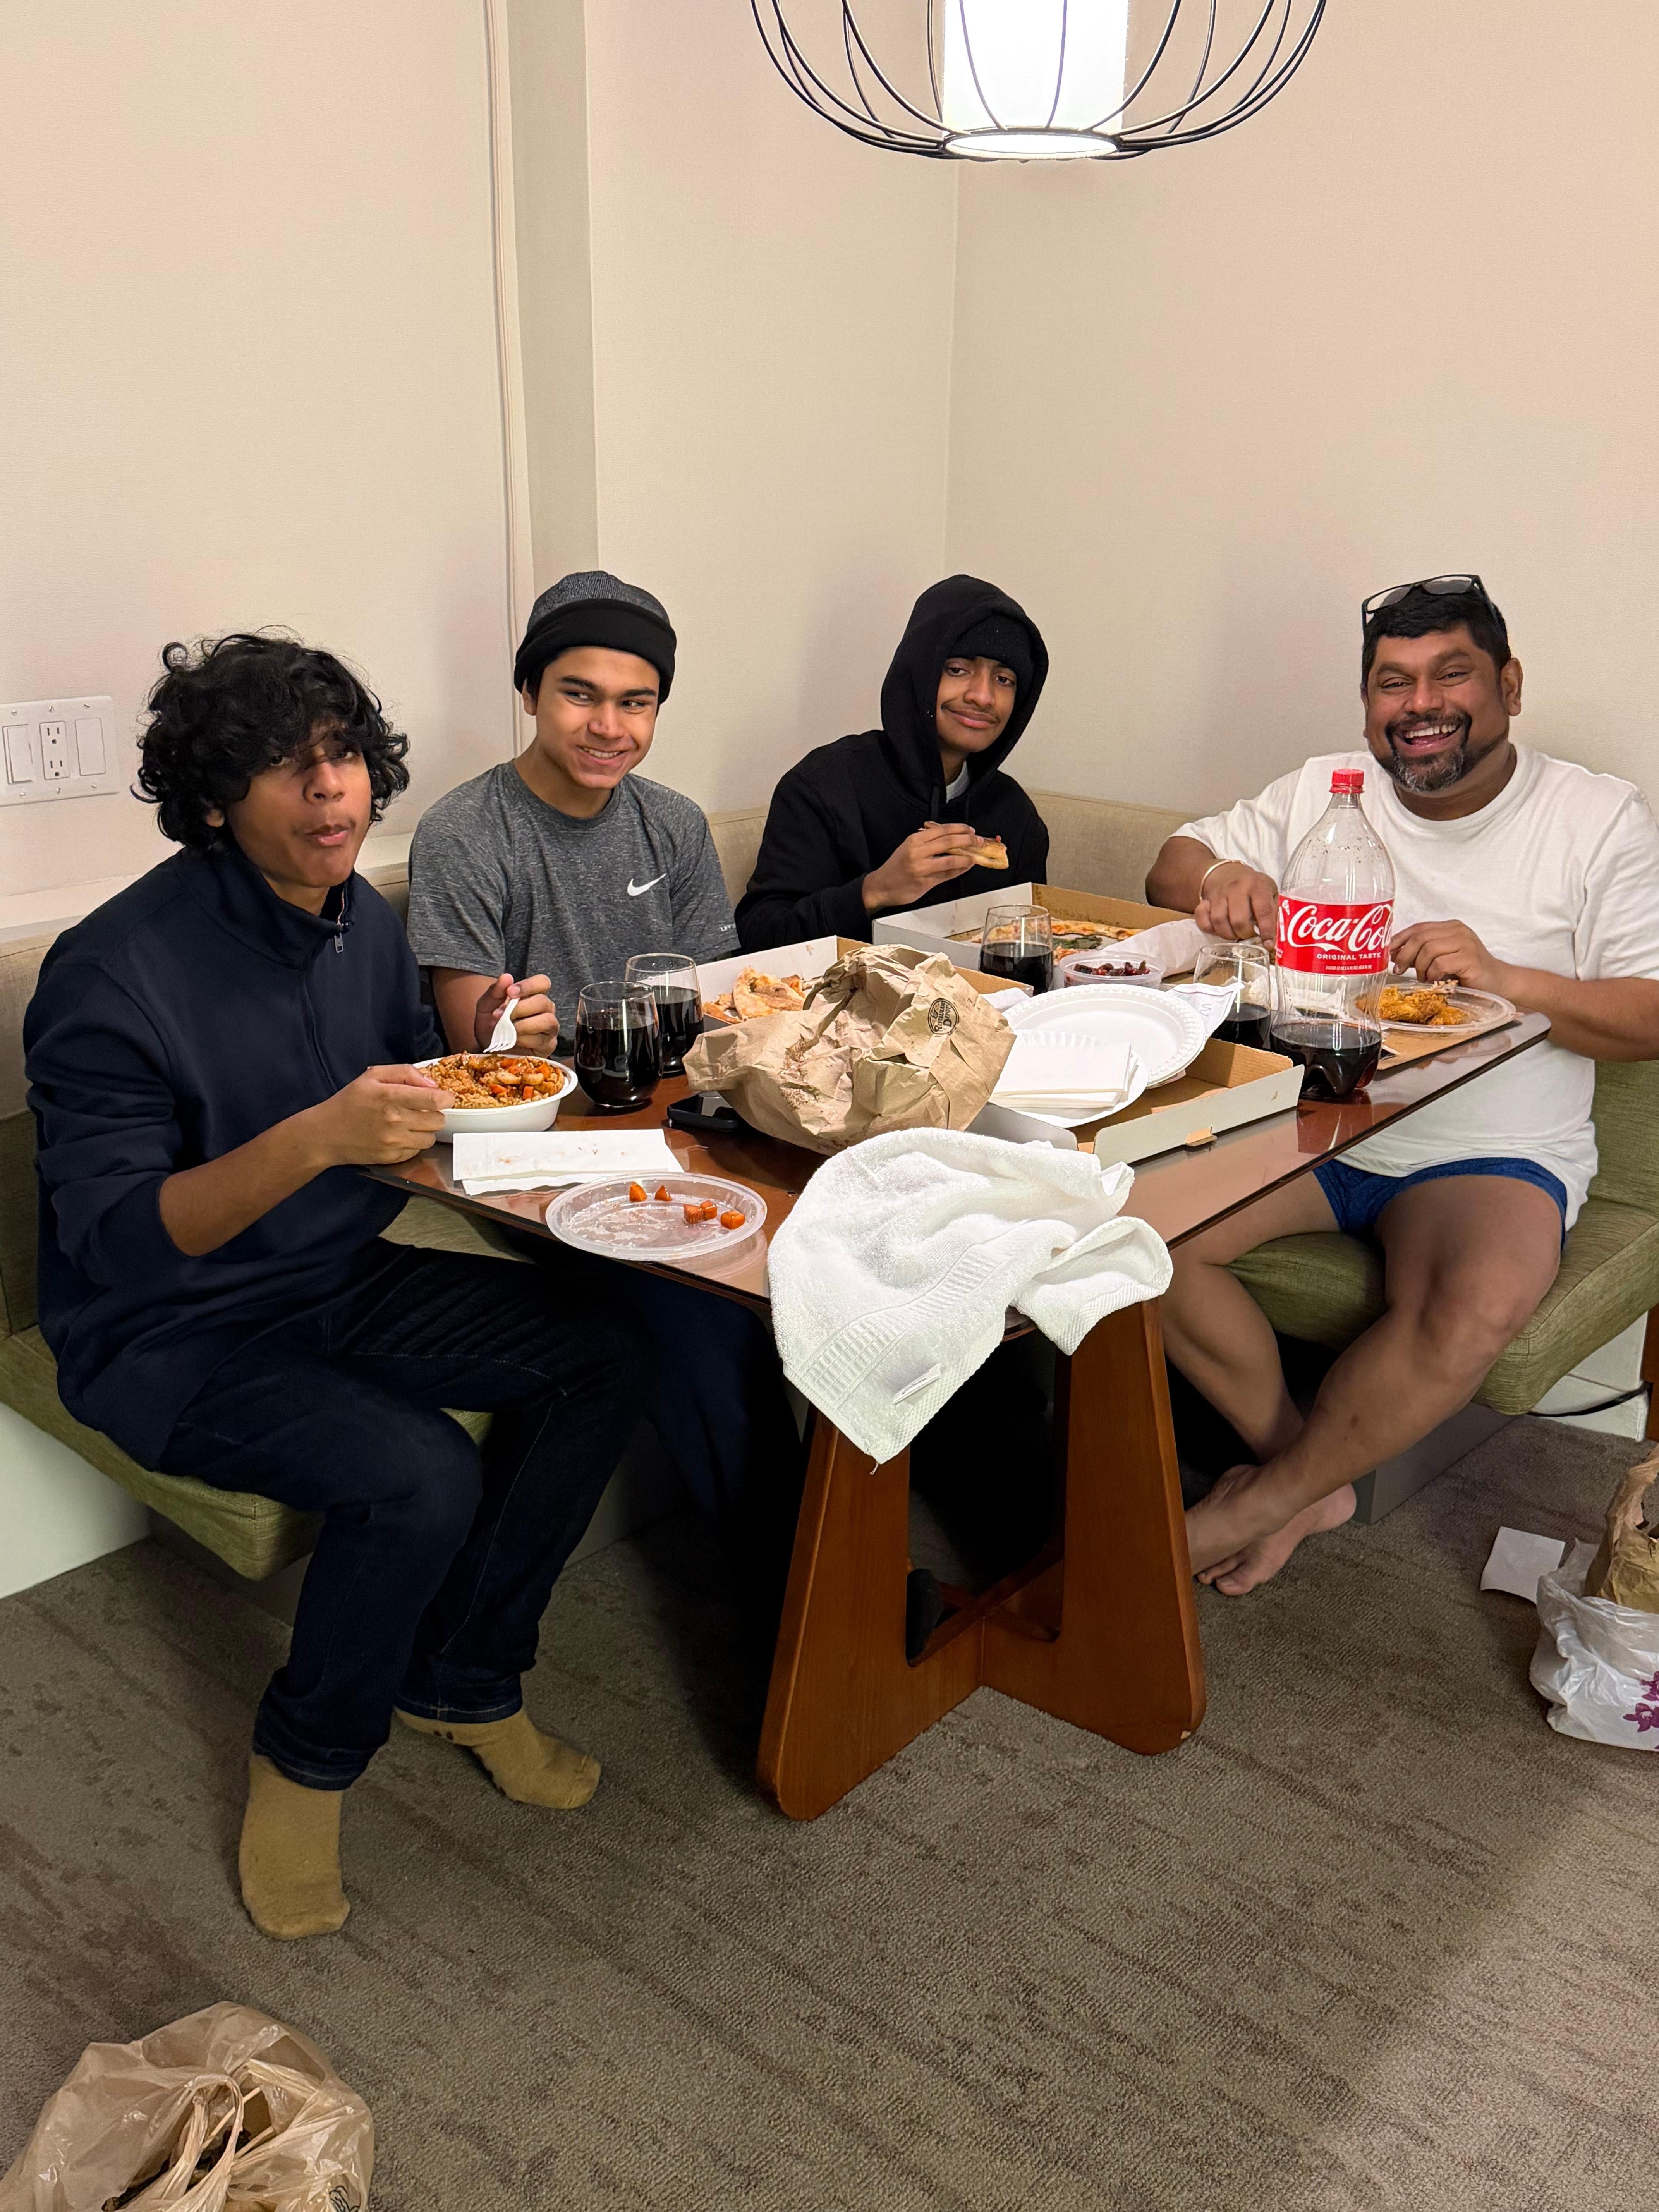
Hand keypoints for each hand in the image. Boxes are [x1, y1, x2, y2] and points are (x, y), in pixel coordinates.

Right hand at [305, 1065, 449, 1166]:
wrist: (325, 1134)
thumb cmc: (349, 1102)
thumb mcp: (372, 1076)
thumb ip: (405, 1073)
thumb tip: (431, 1084)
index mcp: (391, 1097)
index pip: (435, 1100)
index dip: (446, 1098)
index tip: (444, 1097)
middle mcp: (395, 1121)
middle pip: (438, 1121)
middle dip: (434, 1113)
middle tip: (421, 1110)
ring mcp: (393, 1142)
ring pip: (431, 1138)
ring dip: (425, 1130)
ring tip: (409, 1123)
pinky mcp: (391, 1157)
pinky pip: (416, 1151)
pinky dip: (412, 1143)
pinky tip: (398, 1135)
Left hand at [472, 971, 558, 1051]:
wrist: (488, 1050)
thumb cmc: (491, 1026)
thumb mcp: (486, 1007)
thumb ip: (495, 992)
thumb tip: (507, 977)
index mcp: (533, 995)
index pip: (543, 982)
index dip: (529, 985)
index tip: (510, 992)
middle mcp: (545, 1009)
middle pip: (543, 1001)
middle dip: (520, 1008)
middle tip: (502, 1016)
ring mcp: (550, 1028)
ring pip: (547, 1020)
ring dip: (524, 1025)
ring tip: (507, 1029)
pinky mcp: (548, 1045)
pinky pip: (542, 1039)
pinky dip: (524, 1039)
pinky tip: (513, 1041)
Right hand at [862, 822, 983, 912]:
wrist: (881, 886)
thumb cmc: (895, 867)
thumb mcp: (909, 848)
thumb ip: (928, 843)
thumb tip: (951, 839)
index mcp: (914, 840)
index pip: (942, 830)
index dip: (960, 829)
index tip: (970, 830)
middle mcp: (918, 852)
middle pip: (949, 842)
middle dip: (968, 841)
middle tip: (978, 841)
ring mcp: (921, 868)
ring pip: (950, 859)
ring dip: (967, 858)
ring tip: (976, 856)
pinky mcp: (924, 882)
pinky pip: (947, 875)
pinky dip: (959, 870)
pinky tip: (966, 867)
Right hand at [1195, 863, 1278, 941]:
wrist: (1224, 872)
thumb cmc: (1252, 885)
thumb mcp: (1269, 891)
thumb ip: (1272, 911)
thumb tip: (1270, 938)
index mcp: (1256, 886)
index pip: (1263, 911)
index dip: (1266, 931)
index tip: (1267, 944)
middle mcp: (1236, 889)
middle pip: (1238, 921)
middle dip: (1245, 934)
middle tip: (1248, 935)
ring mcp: (1219, 895)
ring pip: (1219, 922)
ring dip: (1228, 935)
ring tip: (1235, 934)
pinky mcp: (1205, 901)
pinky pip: (1203, 921)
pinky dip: (1209, 929)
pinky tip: (1219, 928)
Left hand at [1390, 920, 1512, 996]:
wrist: (1497, 982)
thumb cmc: (1467, 972)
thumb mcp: (1441, 958)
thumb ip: (1422, 953)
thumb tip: (1394, 955)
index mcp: (1450, 927)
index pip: (1418, 927)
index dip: (1399, 939)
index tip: (1389, 953)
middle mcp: (1458, 931)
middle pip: (1420, 937)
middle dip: (1405, 955)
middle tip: (1399, 969)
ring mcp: (1466, 943)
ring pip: (1428, 949)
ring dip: (1419, 967)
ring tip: (1423, 977)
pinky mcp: (1470, 959)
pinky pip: (1440, 963)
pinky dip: (1432, 974)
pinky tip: (1436, 980)